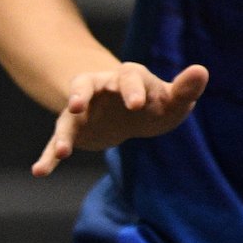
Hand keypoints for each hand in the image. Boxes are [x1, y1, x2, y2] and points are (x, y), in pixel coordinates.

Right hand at [38, 62, 206, 173]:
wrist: (131, 112)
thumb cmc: (156, 103)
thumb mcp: (172, 99)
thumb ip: (185, 89)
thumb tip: (202, 70)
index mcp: (128, 77)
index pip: (129, 77)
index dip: (131, 89)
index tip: (136, 104)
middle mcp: (99, 89)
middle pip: (86, 84)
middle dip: (81, 93)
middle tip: (76, 105)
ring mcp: (83, 110)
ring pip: (67, 117)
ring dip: (63, 132)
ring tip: (64, 151)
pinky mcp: (74, 131)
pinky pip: (57, 142)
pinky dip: (49, 156)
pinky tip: (40, 172)